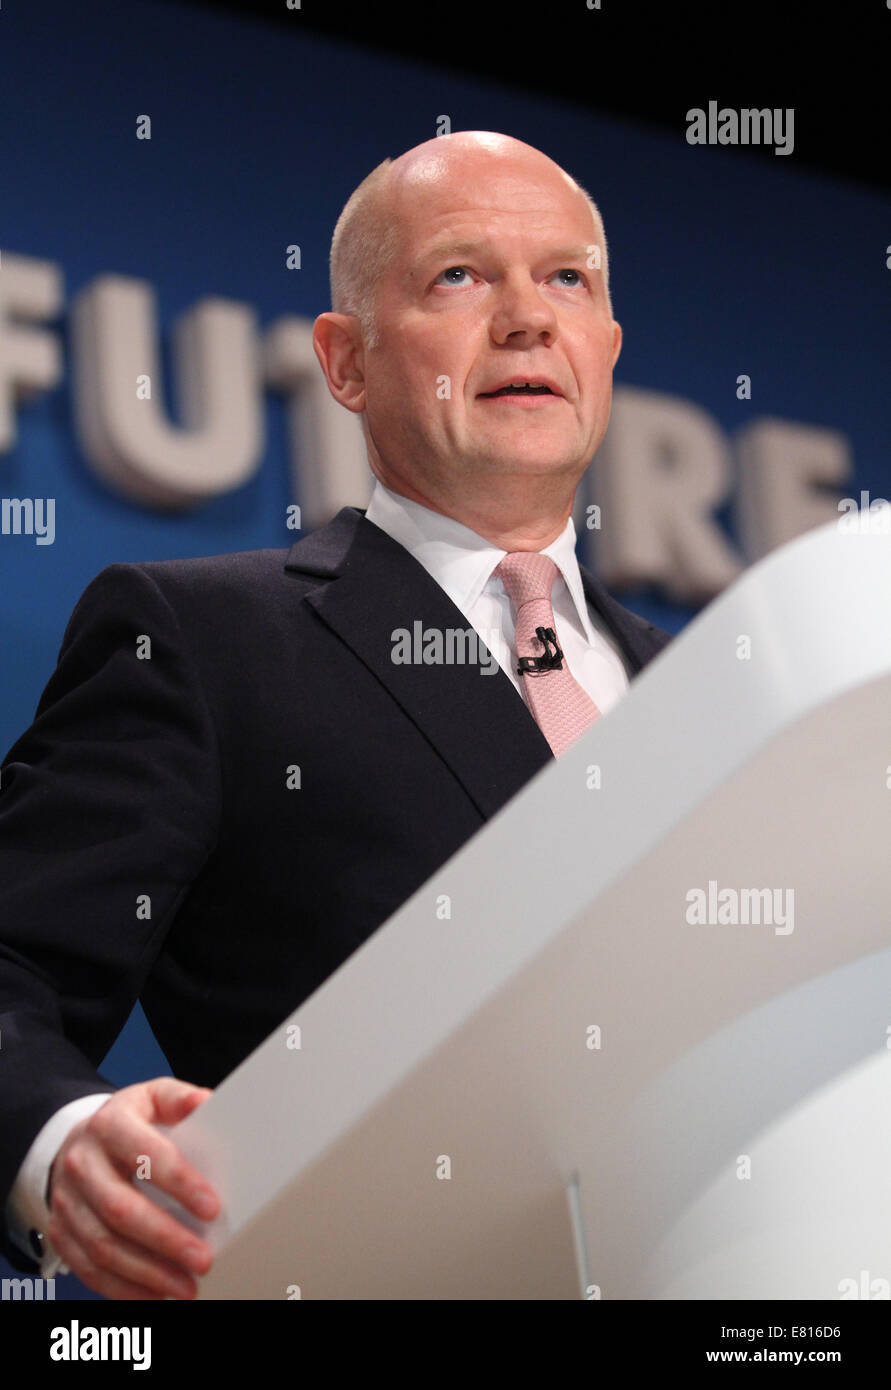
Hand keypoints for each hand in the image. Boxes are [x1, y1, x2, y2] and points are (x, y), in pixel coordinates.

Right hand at [46, 1077, 220, 1299]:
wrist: (77, 1142)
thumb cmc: (127, 1122)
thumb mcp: (152, 1098)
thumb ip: (180, 1100)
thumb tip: (207, 1102)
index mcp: (109, 1125)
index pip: (146, 1154)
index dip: (180, 1183)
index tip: (212, 1207)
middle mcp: (82, 1163)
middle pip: (121, 1208)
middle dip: (165, 1239)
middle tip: (203, 1259)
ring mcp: (67, 1201)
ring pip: (103, 1245)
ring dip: (147, 1273)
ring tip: (186, 1286)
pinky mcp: (61, 1231)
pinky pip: (88, 1268)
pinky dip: (122, 1288)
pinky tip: (154, 1295)